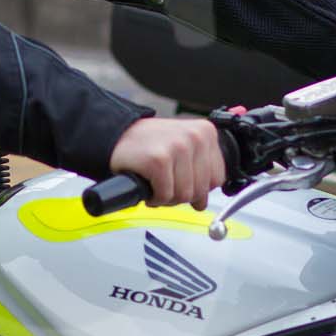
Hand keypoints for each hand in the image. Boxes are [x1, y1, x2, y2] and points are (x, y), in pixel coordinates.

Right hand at [108, 117, 224, 210]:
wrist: (118, 135)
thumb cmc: (150, 144)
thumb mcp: (183, 148)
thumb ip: (200, 171)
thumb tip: (203, 203)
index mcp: (205, 133)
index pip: (217, 179)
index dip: (199, 188)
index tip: (183, 181)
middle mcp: (195, 137)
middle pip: (200, 190)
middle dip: (181, 195)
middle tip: (166, 184)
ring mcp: (177, 147)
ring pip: (184, 195)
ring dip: (167, 197)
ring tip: (156, 183)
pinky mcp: (158, 160)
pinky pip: (165, 196)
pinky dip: (154, 198)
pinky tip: (148, 185)